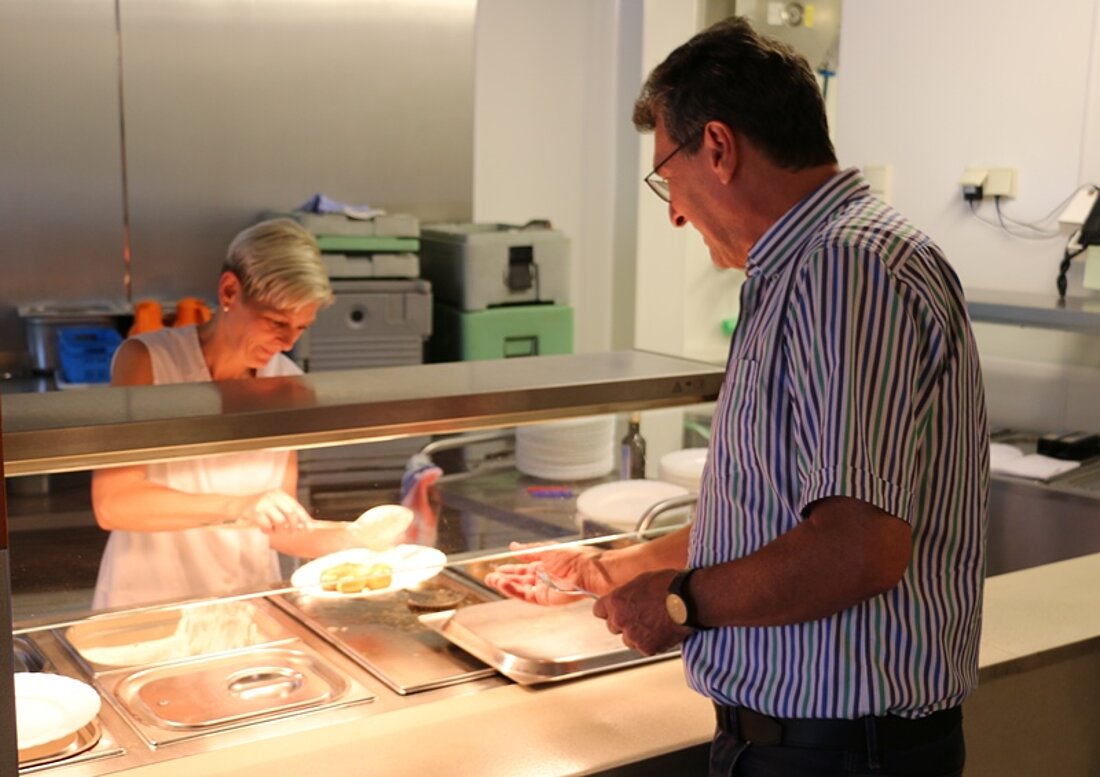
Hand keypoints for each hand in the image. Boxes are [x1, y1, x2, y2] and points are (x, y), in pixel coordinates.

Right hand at [235, 490, 311, 532]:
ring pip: (280, 520)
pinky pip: (267, 525)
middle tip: (291, 533)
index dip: (305, 518)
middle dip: (294, 526)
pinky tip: (264, 529)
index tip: (310, 529)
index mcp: (279, 493)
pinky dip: (268, 530)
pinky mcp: (254, 511)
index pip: (296, 506)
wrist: (235, 505)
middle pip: (291, 513)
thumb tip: (302, 526)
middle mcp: (272, 495)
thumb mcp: (272, 506)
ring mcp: (263, 502)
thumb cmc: (257, 509)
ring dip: (279, 530)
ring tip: (274, 531)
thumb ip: (286, 514)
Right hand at [484, 542, 614, 604]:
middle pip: (519, 580)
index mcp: (545, 566)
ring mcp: (544, 589)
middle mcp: (543, 578)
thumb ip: (528, 551)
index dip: (510, 568)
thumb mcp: (547, 550)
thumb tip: (513, 546)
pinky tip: (504, 585)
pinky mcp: (546, 599)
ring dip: (505, 585)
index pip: (523, 568)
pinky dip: (514, 591)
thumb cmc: (576, 557)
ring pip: (520, 589)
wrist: (591, 570)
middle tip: (489, 576)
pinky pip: (526, 596)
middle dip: (504, 578)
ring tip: (492, 580)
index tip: (497, 567)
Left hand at [593, 569, 692, 655]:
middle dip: (624, 623)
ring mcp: (633, 636)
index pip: (599, 611)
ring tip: (655, 623)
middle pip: (613, 627)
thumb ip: (626, 594)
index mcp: (615, 601)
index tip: (613, 611)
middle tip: (642, 616)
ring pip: (629, 640)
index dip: (608, 610)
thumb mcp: (640, 581)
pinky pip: (645, 648)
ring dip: (638, 635)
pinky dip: (653, 643)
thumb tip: (624, 599)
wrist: (688, 599)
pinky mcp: (647, 648)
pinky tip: (663, 631)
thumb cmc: (668, 585)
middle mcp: (620, 620)